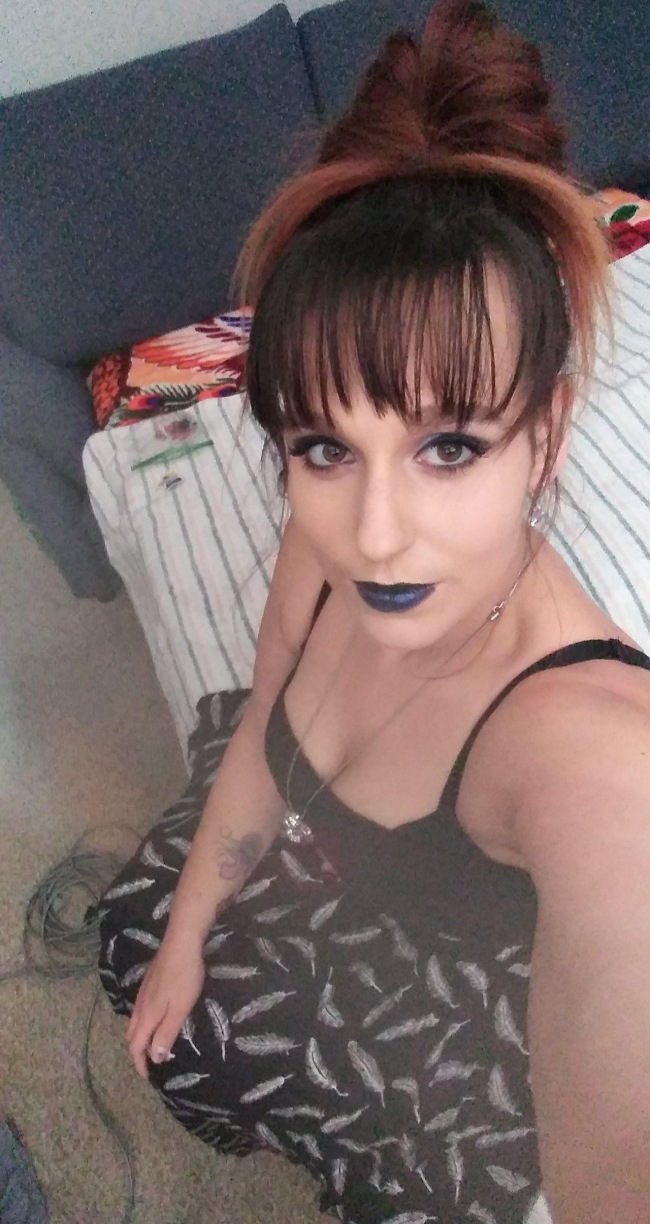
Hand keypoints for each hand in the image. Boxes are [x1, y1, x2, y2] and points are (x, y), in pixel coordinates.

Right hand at [126, 939, 204, 1077]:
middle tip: (150, 1064)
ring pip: (134, 1023)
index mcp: (147, 1015)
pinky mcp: (149, 983)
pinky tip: (155, 1021)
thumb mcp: (179, 1009)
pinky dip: (143, 1024)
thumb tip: (154, 1058)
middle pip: (131, 1036)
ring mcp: (143, 993)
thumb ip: (166, 1033)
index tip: (148, 1076)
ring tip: (152, 1046)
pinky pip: (140, 1011)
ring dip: (140, 1038)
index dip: (140, 1063)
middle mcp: (140, 1006)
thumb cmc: (184, 977)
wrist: (181, 943)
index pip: (136, 1046)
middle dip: (137, 1053)